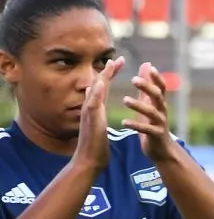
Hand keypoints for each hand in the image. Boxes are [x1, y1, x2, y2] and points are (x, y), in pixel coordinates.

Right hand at [74, 57, 124, 173]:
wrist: (89, 160)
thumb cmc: (95, 145)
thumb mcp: (97, 123)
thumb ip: (96, 110)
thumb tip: (93, 98)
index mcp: (97, 108)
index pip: (103, 87)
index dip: (110, 74)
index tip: (119, 62)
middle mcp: (91, 108)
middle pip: (99, 85)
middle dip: (108, 71)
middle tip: (118, 58)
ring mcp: (89, 113)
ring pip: (94, 91)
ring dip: (102, 77)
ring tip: (111, 65)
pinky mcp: (90, 120)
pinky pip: (92, 104)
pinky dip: (95, 93)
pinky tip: (99, 84)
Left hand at [120, 63, 178, 163]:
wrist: (161, 150)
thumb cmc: (153, 124)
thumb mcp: (150, 102)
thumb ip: (147, 85)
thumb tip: (147, 64)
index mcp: (159, 103)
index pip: (161, 87)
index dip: (157, 78)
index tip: (150, 68)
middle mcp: (162, 111)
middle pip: (157, 96)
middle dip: (147, 87)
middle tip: (134, 80)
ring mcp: (160, 124)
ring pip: (152, 112)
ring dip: (139, 105)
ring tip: (125, 99)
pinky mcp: (156, 136)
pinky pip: (147, 129)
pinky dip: (136, 125)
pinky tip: (124, 122)